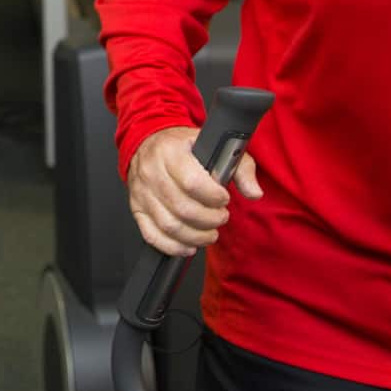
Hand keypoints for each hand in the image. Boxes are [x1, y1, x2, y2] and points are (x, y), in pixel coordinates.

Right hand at [126, 126, 263, 256]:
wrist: (149, 143)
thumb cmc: (184, 147)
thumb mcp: (216, 147)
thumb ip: (241, 168)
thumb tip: (254, 192)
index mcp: (171, 152)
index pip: (192, 182)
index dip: (213, 197)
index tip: (223, 199)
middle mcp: (152, 171)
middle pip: (182, 208)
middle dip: (209, 220)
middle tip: (220, 217)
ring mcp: (142, 192)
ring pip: (169, 225)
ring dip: (195, 236)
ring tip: (209, 233)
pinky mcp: (137, 209)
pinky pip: (152, 235)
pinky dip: (173, 247)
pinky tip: (189, 245)